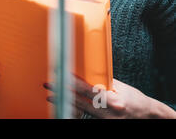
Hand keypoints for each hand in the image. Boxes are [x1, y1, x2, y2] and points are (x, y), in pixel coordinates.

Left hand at [45, 77, 159, 118]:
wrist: (147, 116)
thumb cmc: (133, 98)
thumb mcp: (120, 87)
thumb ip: (102, 81)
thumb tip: (85, 73)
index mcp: (114, 101)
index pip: (89, 90)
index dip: (74, 83)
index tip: (62, 75)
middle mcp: (109, 113)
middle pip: (80, 102)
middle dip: (63, 92)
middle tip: (49, 85)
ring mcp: (105, 121)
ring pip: (80, 111)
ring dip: (65, 102)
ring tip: (52, 96)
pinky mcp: (103, 125)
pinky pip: (85, 117)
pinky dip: (74, 110)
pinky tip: (64, 105)